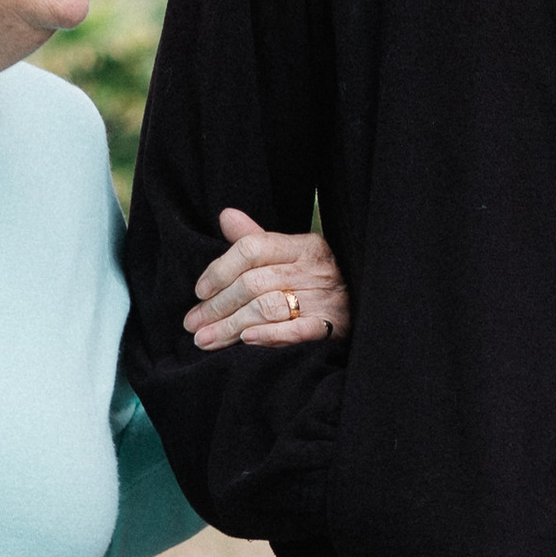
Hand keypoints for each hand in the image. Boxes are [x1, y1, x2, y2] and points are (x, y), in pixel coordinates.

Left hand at [184, 206, 351, 352]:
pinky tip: (246, 340)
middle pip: (254, 283)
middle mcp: (316, 269)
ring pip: (268, 307)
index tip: (199, 291)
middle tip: (193, 325)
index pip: (252, 249)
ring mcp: (326, 299)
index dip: (220, 269)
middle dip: (218, 306)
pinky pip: (299, 330)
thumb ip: (257, 240)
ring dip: (232, 326)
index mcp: (303, 246)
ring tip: (206, 340)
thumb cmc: (315, 283)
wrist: (362, 310)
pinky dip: (271, 336)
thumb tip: (226, 215)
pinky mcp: (333, 327)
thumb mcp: (289, 255)